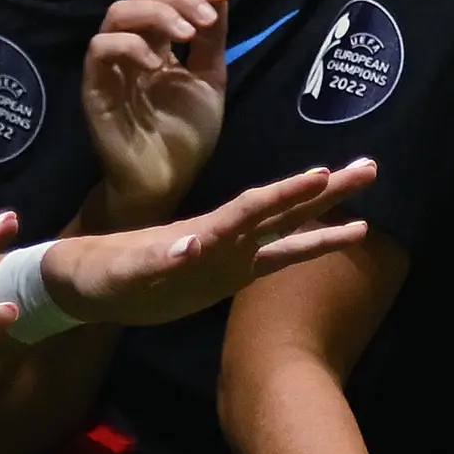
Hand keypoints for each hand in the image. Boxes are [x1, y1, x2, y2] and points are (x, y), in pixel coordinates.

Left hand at [45, 161, 378, 332]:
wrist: (85, 285)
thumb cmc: (102, 268)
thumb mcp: (126, 268)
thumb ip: (157, 259)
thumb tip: (192, 245)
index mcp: (205, 234)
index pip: (255, 208)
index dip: (289, 193)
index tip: (326, 175)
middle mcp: (222, 243)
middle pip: (281, 212)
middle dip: (324, 193)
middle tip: (368, 169)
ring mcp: (224, 260)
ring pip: (282, 236)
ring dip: (322, 225)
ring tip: (365, 222)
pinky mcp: (219, 278)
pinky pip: (265, 263)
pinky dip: (295, 250)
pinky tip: (327, 238)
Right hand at [82, 0, 231, 216]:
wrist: (166, 181)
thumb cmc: (185, 135)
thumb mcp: (209, 79)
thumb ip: (211, 40)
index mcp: (158, 41)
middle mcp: (131, 46)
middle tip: (206, 18)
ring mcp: (111, 65)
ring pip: (117, 13)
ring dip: (157, 13)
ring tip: (188, 34)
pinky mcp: (95, 87)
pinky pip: (100, 48)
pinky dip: (130, 45)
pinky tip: (158, 64)